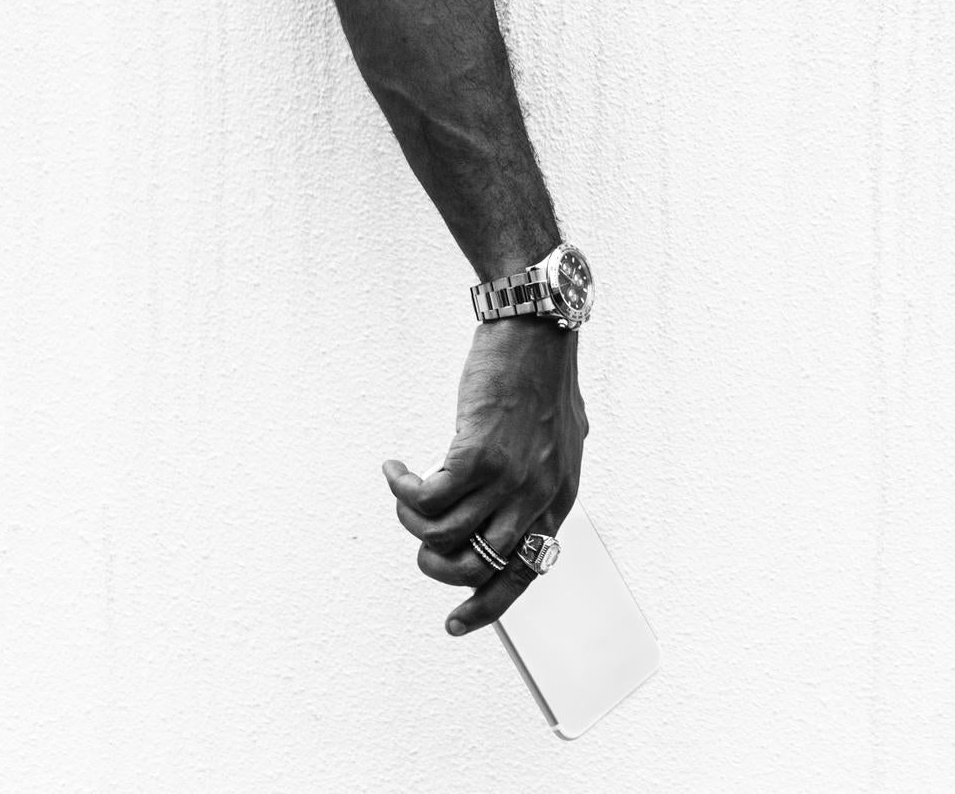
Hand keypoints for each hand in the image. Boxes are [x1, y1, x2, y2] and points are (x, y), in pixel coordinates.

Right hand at [381, 318, 587, 634]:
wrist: (537, 331)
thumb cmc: (542, 380)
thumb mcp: (558, 442)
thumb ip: (540, 482)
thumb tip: (517, 518)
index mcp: (559, 499)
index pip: (524, 574)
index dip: (487, 607)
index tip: (454, 624)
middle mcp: (538, 496)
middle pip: (476, 569)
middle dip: (434, 566)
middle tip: (419, 537)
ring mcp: (510, 478)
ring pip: (441, 538)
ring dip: (410, 521)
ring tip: (406, 490)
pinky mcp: (479, 454)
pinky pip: (425, 501)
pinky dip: (401, 491)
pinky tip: (395, 469)